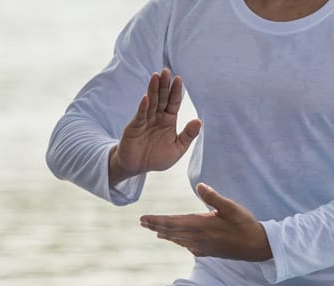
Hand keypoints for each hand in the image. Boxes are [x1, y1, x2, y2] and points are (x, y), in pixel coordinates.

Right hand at [111, 67, 201, 181]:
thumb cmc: (158, 157)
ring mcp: (145, 120)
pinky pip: (140, 116)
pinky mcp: (135, 127)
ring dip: (153, 90)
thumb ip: (188, 135)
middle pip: (161, 98)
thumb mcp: (177, 148)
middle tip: (166, 71)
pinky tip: (146, 98)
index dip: (176, 92)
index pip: (173, 103)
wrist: (138, 166)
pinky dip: (143, 107)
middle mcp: (157, 117)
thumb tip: (199, 121)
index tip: (178, 79)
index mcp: (168, 120)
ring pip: (150, 103)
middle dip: (164, 85)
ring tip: (156, 76)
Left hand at [140, 183, 273, 260]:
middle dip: (156, 226)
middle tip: (142, 223)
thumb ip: (214, 197)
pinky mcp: (210, 252)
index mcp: (201, 225)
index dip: (157, 220)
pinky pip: (190, 248)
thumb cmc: (246, 225)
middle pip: (172, 232)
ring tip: (155, 231)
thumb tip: (200, 186)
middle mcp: (199, 238)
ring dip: (166, 235)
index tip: (143, 218)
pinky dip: (180, 243)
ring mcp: (204, 247)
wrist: (258, 246)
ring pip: (179, 240)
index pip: (173, 222)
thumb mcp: (232, 207)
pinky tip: (178, 242)